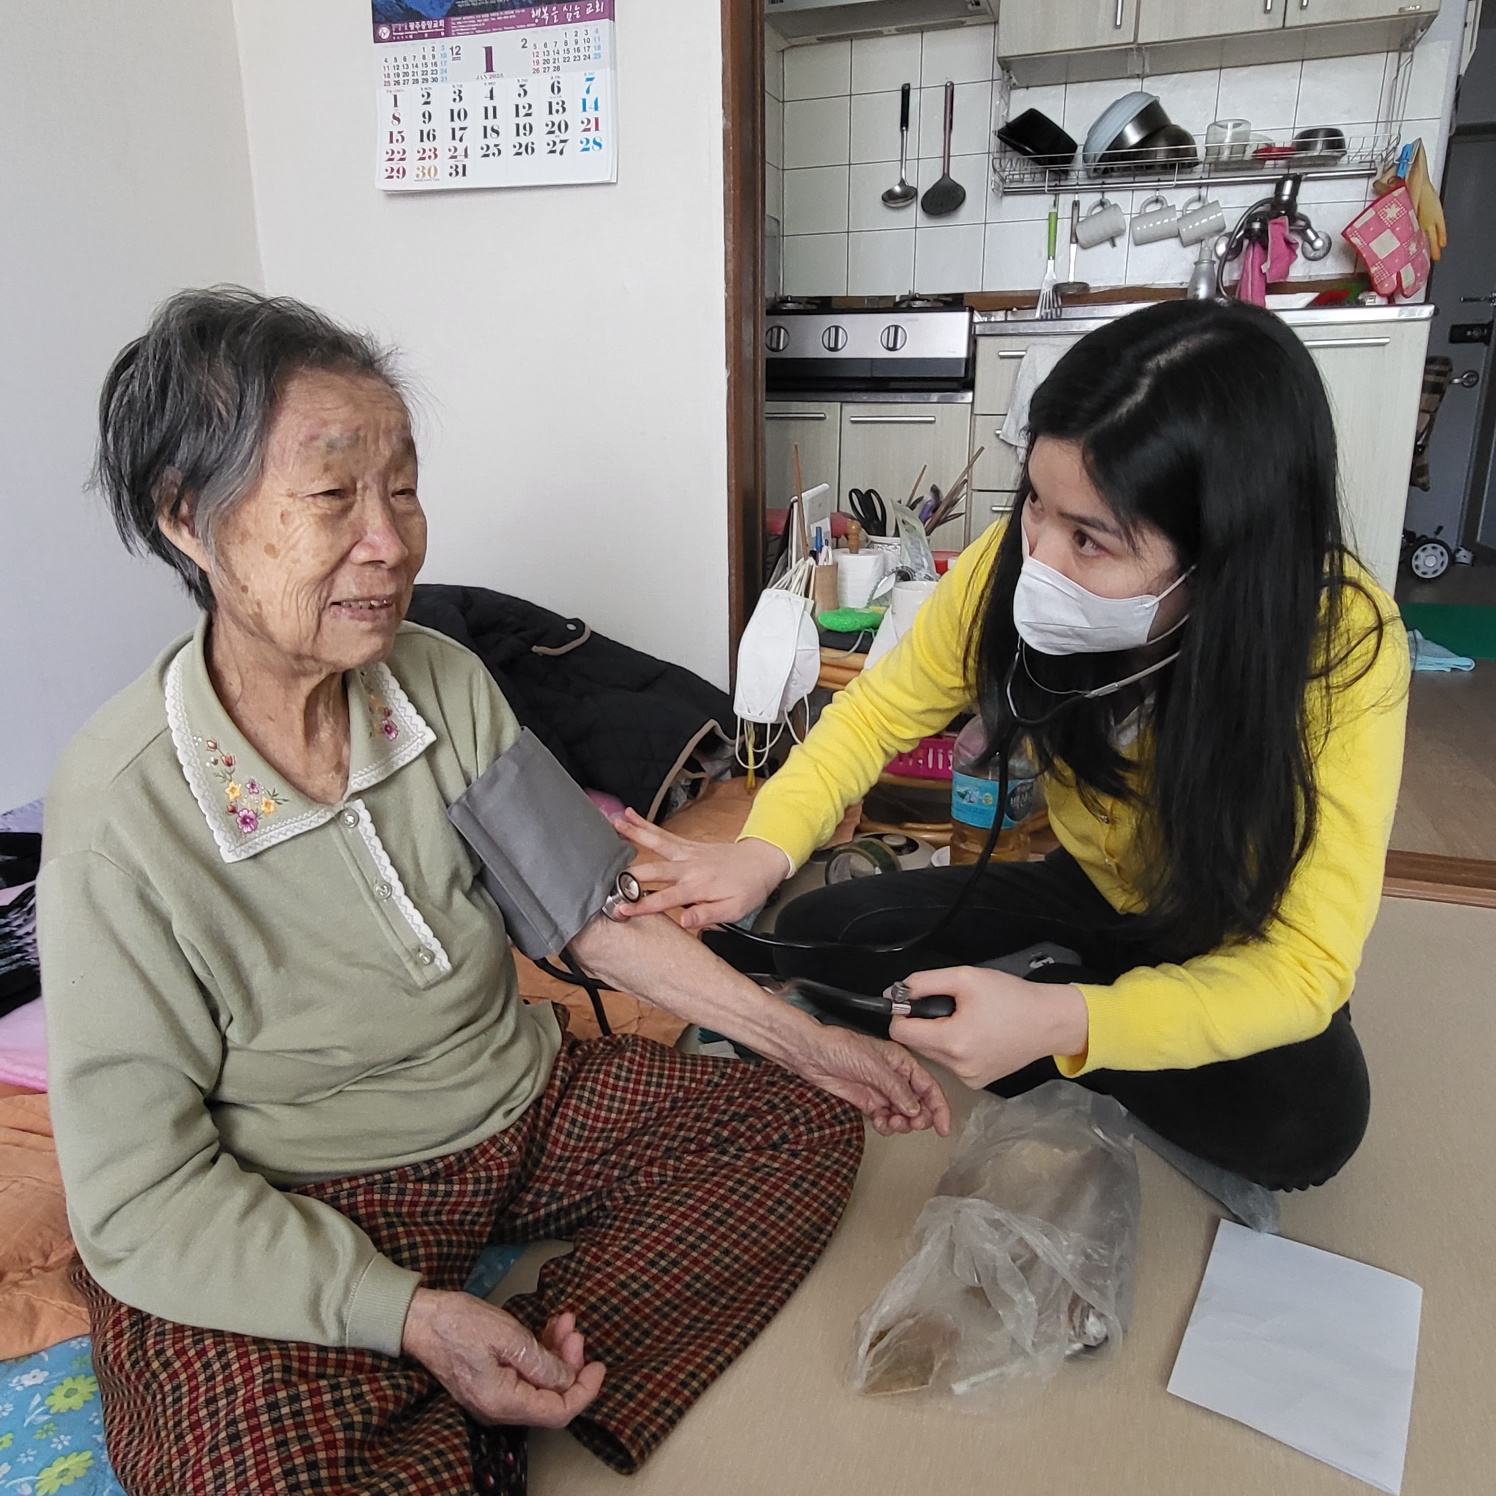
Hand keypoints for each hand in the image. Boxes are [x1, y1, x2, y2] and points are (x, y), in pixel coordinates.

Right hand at [401, 1288, 604, 1427]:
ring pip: (540, 1385)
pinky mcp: (491, 1382)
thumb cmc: (459, 1323)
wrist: (419, 1319)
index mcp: (502, 1402)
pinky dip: (541, 1354)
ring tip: (565, 1322)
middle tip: (575, 1330)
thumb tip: (569, 1380)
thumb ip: (541, 1362)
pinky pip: (525, 1376)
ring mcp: (494, 1397)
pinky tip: (549, 1329)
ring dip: (557, 1354)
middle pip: (551, 1398)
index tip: (599, 1365)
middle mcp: (499, 1408)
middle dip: (571, 1364)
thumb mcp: (507, 1336)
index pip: (557, 1412)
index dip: (584, 1391)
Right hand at [611, 809, 787, 928]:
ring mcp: (686, 853)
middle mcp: (688, 867)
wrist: (761, 861)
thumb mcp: (734, 911)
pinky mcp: (687, 845)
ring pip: (655, 843)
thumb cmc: (747, 889)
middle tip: (603, 873)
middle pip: (653, 870)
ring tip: (612, 825)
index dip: (641, 905)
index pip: (664, 899)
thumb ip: (707, 915)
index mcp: (697, 887)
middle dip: (628, 873)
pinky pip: (662, 834)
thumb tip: (684, 921)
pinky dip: (645, 825)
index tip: (621, 909)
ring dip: (633, 834)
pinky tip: (629, 815)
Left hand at [792, 1025, 951, 1136]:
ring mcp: (881, 1090)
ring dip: (901, 1123)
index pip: (929, 1088)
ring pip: (902, 1114)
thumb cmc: (840, 1047)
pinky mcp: (868, 1102)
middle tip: (911, 1124)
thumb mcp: (874, 1066)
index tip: (944, 1127)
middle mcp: (895, 1077)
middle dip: (919, 1118)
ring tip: (892, 1122)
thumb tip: (915, 1108)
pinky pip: (885, 1119)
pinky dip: (886, 1125)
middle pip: (919, 1104)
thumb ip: (897, 1088)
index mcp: (902, 1062)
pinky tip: (880, 1122)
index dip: (940, 1108)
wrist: (813, 1054)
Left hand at [888, 966, 1089, 1090]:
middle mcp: (958, 1067)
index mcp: (953, 1041)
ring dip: (939, 1036)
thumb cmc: (1012, 997)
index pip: (900, 1032)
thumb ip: (924, 983)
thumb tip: (896, 993)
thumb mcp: (965, 978)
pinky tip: (975, 1035)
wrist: (1048, 1022)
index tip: (915, 1001)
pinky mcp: (977, 1082)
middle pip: (916, 1044)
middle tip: (950, 1007)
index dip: (902, 1013)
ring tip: (966, 1019)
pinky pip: (950, 1064)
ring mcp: (968, 1078)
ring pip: (933, 1054)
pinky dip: (954, 1049)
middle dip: (924, 1024)